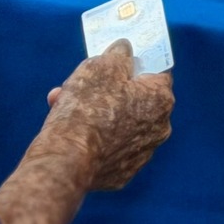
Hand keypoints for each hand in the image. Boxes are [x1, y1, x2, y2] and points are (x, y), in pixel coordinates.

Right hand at [43, 41, 173, 191]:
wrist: (67, 159)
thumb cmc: (87, 107)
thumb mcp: (101, 65)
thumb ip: (119, 54)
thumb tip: (126, 49)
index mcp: (161, 99)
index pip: (157, 72)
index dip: (136, 64)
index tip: (117, 61)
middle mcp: (159, 128)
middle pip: (135, 99)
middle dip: (108, 88)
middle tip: (82, 82)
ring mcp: (141, 154)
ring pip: (118, 123)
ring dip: (96, 112)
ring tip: (63, 103)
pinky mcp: (122, 174)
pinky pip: (109, 147)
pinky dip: (95, 138)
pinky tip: (71, 131)